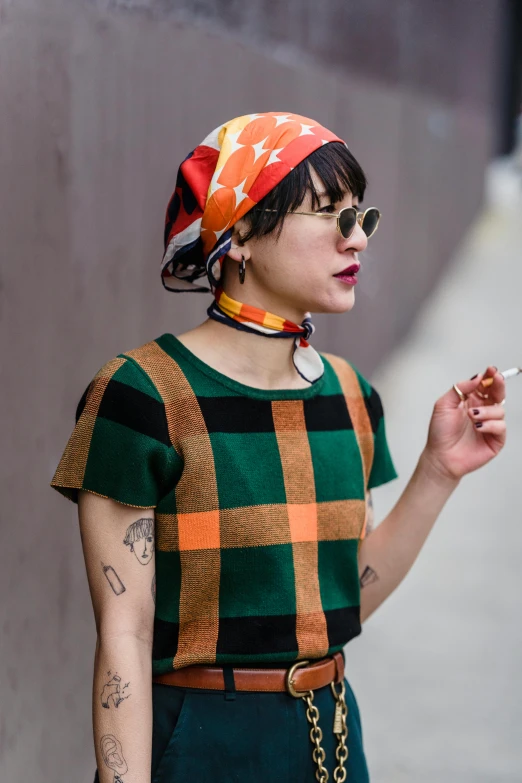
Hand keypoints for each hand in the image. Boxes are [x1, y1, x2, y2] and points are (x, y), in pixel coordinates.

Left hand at [423, 366, 506, 480]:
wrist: (441, 456)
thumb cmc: (440, 432)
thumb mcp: (444, 405)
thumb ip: (460, 389)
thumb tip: (477, 377)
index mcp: (471, 401)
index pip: (485, 385)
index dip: (490, 377)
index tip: (491, 370)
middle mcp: (482, 411)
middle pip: (497, 394)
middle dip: (498, 385)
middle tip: (496, 379)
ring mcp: (490, 425)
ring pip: (499, 409)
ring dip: (486, 410)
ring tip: (472, 415)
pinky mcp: (495, 439)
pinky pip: (500, 426)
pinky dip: (489, 425)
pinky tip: (478, 427)